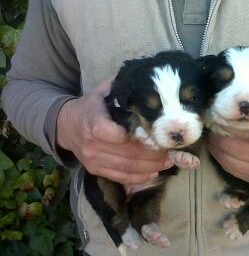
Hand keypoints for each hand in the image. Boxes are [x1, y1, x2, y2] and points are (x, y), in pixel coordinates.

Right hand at [56, 79, 172, 184]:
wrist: (67, 126)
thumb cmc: (92, 106)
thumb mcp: (103, 91)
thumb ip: (122, 88)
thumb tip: (148, 80)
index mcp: (92, 121)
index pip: (108, 132)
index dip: (131, 136)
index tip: (153, 134)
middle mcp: (91, 144)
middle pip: (126, 153)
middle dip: (153, 153)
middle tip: (172, 150)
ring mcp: (93, 160)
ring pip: (127, 167)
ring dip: (151, 166)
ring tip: (169, 161)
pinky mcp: (96, 170)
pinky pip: (121, 177)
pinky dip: (139, 178)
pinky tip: (154, 172)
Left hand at [206, 91, 248, 185]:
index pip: (239, 130)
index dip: (225, 118)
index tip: (218, 108)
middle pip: (227, 144)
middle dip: (217, 130)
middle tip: (211, 117)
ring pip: (224, 158)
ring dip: (215, 143)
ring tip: (212, 129)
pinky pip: (229, 168)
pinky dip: (220, 155)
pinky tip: (217, 143)